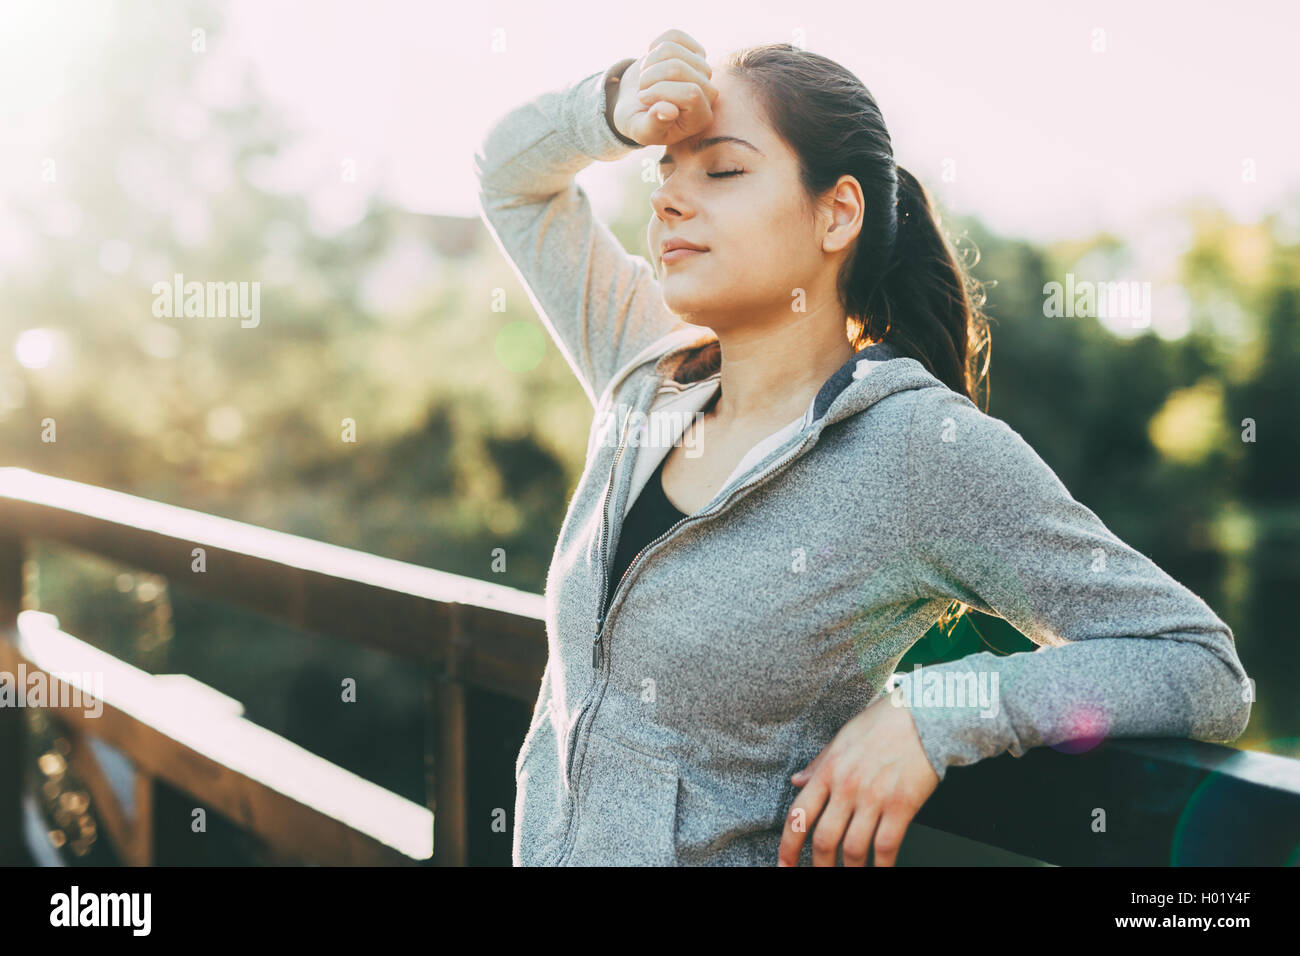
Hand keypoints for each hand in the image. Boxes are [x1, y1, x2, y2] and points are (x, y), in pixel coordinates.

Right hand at [612, 28, 718, 146]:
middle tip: (641, 89)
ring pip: (672, 49)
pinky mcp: (695, 50)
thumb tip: (669, 111)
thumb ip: (654, 125)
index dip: (660, 91)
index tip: (642, 98)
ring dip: (649, 62)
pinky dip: (654, 46)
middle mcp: (708, 94)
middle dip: (650, 76)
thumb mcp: (641, 130)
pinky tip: (652, 62)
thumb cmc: (642, 121)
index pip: (690, 94)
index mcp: (700, 118)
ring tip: (645, 78)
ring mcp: (703, 69)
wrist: (638, 105)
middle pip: (678, 68)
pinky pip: (674, 36)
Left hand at [778, 693, 940, 865]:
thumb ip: (819, 763)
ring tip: (849, 876)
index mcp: (829, 770)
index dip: (788, 846)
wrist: (925, 715)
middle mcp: (847, 787)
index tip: (784, 864)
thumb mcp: (843, 737)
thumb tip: (797, 781)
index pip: (799, 815)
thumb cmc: (885, 722)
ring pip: (853, 849)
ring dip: (849, 870)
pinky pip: (886, 846)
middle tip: (818, 876)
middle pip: (824, 840)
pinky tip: (879, 870)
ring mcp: (874, 798)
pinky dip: (881, 866)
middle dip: (819, 867)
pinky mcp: (902, 806)